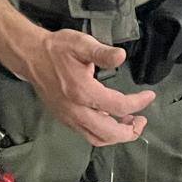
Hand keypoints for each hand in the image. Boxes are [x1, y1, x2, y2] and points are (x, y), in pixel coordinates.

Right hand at [26, 29, 154, 145]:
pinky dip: (103, 132)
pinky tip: (110, 120)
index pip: (118, 106)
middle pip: (108, 133)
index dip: (138, 103)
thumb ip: (102, 52)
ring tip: (129, 123)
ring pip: (96, 138)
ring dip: (116, 135)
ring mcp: (69, 117)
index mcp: (82, 92)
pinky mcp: (65, 118)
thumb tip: (121, 56)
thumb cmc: (56, 49)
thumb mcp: (81, 44)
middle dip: (129, 131)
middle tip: (142, 120)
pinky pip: (87, 134)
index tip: (149, 96)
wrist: (31, 56)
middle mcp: (75, 110)